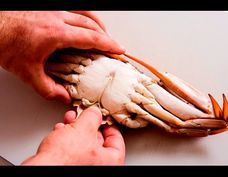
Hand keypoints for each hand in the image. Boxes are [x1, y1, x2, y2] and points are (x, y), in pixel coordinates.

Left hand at [0, 11, 124, 103]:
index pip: (91, 38)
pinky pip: (75, 8)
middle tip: (113, 45)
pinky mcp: (49, 7)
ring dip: (98, 24)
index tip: (118, 49)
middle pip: (91, 25)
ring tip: (104, 34)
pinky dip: (85, 15)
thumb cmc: (6, 43)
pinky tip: (86, 22)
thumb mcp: (28, 73)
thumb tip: (64, 97)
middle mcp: (57, 18)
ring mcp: (54, 9)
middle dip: (106, 36)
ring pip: (85, 13)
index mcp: (56, 33)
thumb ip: (48, 89)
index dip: (108, 44)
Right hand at [21, 106, 125, 164]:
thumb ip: (93, 117)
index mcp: (110, 161)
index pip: (117, 141)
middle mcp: (98, 167)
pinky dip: (67, 139)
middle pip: (98, 142)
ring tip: (70, 120)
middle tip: (84, 117)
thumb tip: (95, 112)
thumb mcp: (83, 128)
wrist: (42, 168)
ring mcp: (83, 168)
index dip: (110, 126)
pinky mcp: (68, 166)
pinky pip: (72, 150)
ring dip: (75, 129)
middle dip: (88, 125)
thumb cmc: (63, 159)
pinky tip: (61, 132)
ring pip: (83, 145)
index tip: (105, 120)